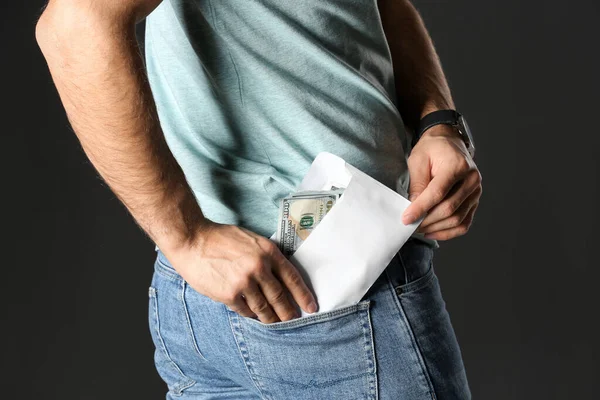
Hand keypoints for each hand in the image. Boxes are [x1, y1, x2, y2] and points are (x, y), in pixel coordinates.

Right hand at [165, 222, 317, 323]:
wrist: (193, 240)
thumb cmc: (221, 238)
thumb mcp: (252, 240)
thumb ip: (267, 257)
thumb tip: (281, 277)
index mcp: (268, 252)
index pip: (292, 277)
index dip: (303, 295)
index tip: (311, 307)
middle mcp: (259, 267)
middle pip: (280, 296)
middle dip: (289, 312)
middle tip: (294, 320)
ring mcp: (244, 282)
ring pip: (264, 307)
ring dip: (271, 318)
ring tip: (276, 322)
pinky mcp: (229, 294)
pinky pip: (246, 310)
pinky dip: (251, 315)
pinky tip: (254, 316)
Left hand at [402, 124, 481, 240]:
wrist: (448, 142)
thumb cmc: (432, 149)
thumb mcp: (418, 160)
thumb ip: (417, 184)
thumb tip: (413, 208)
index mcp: (457, 165)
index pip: (438, 193)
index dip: (421, 208)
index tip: (406, 218)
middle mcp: (471, 179)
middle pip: (449, 208)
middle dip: (427, 220)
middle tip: (409, 226)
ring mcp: (475, 192)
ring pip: (456, 219)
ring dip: (436, 228)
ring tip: (418, 228)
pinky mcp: (474, 201)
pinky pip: (464, 223)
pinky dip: (448, 232)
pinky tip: (432, 231)